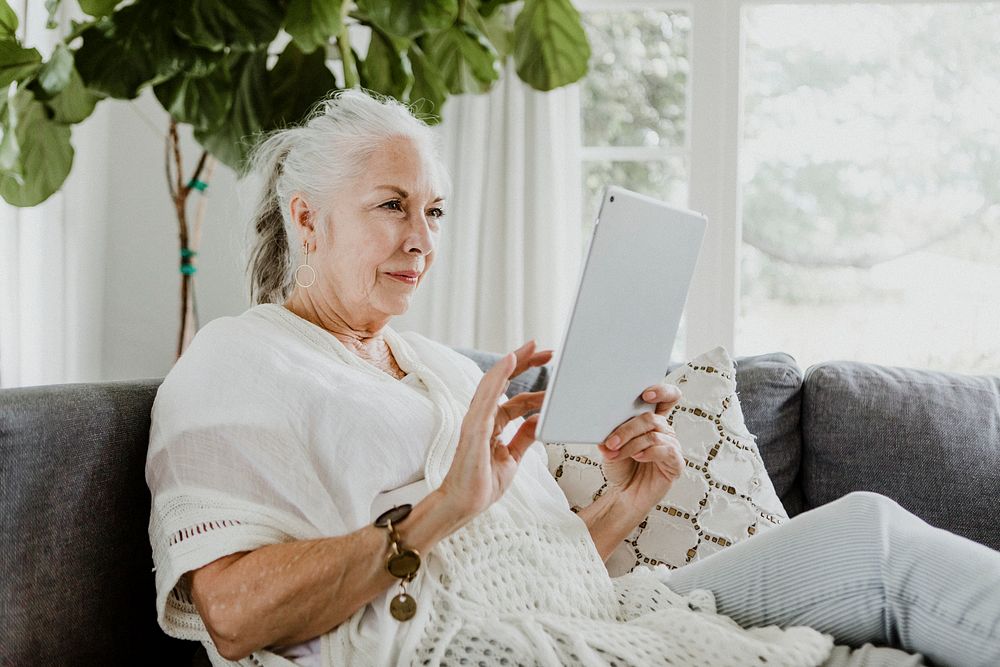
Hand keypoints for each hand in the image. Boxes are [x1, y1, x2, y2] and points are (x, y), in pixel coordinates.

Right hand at [438, 340, 552, 522]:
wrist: (463, 504)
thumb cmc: (481, 483)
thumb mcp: (512, 458)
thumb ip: (524, 437)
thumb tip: (538, 420)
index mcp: (493, 424)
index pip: (515, 397)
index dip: (533, 384)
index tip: (551, 372)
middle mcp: (483, 417)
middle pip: (505, 382)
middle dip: (526, 363)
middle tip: (548, 350)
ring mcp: (477, 420)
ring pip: (494, 382)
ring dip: (513, 362)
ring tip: (532, 347)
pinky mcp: (475, 426)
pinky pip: (487, 396)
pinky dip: (498, 377)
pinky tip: (510, 362)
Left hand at [597, 383, 684, 511]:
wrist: (623, 494)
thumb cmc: (621, 467)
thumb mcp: (610, 446)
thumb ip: (610, 432)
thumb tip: (602, 423)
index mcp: (651, 421)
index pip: (666, 397)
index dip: (661, 391)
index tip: (646, 394)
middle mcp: (664, 431)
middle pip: (651, 418)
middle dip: (628, 428)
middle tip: (611, 441)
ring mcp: (671, 446)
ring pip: (653, 435)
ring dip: (630, 444)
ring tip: (615, 453)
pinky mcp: (676, 464)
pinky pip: (666, 451)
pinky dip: (648, 452)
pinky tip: (637, 457)